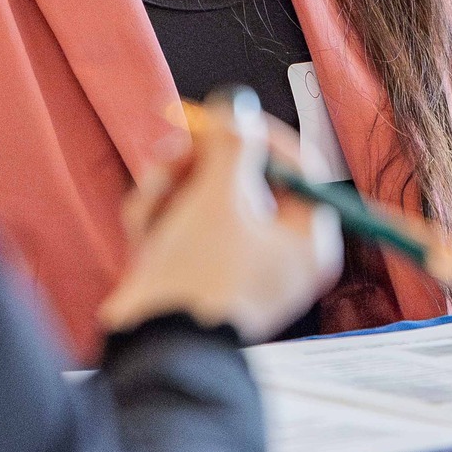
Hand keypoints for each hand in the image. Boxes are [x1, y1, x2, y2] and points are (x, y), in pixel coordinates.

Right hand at [97, 92, 341, 343]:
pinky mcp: (198, 274)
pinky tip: (143, 232)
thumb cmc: (198, 277)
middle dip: (198, 164)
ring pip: (205, 197)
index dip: (256, 136)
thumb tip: (238, 104)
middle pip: (244, 179)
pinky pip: (184, 225)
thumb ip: (232, 143)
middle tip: (172, 151)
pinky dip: (160, 221)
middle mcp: (280, 255)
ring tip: (151, 203)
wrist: (152, 347)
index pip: (297, 166)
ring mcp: (237, 266)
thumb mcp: (219, 197)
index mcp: (309, 242)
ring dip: (170, 190)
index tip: (223, 121)